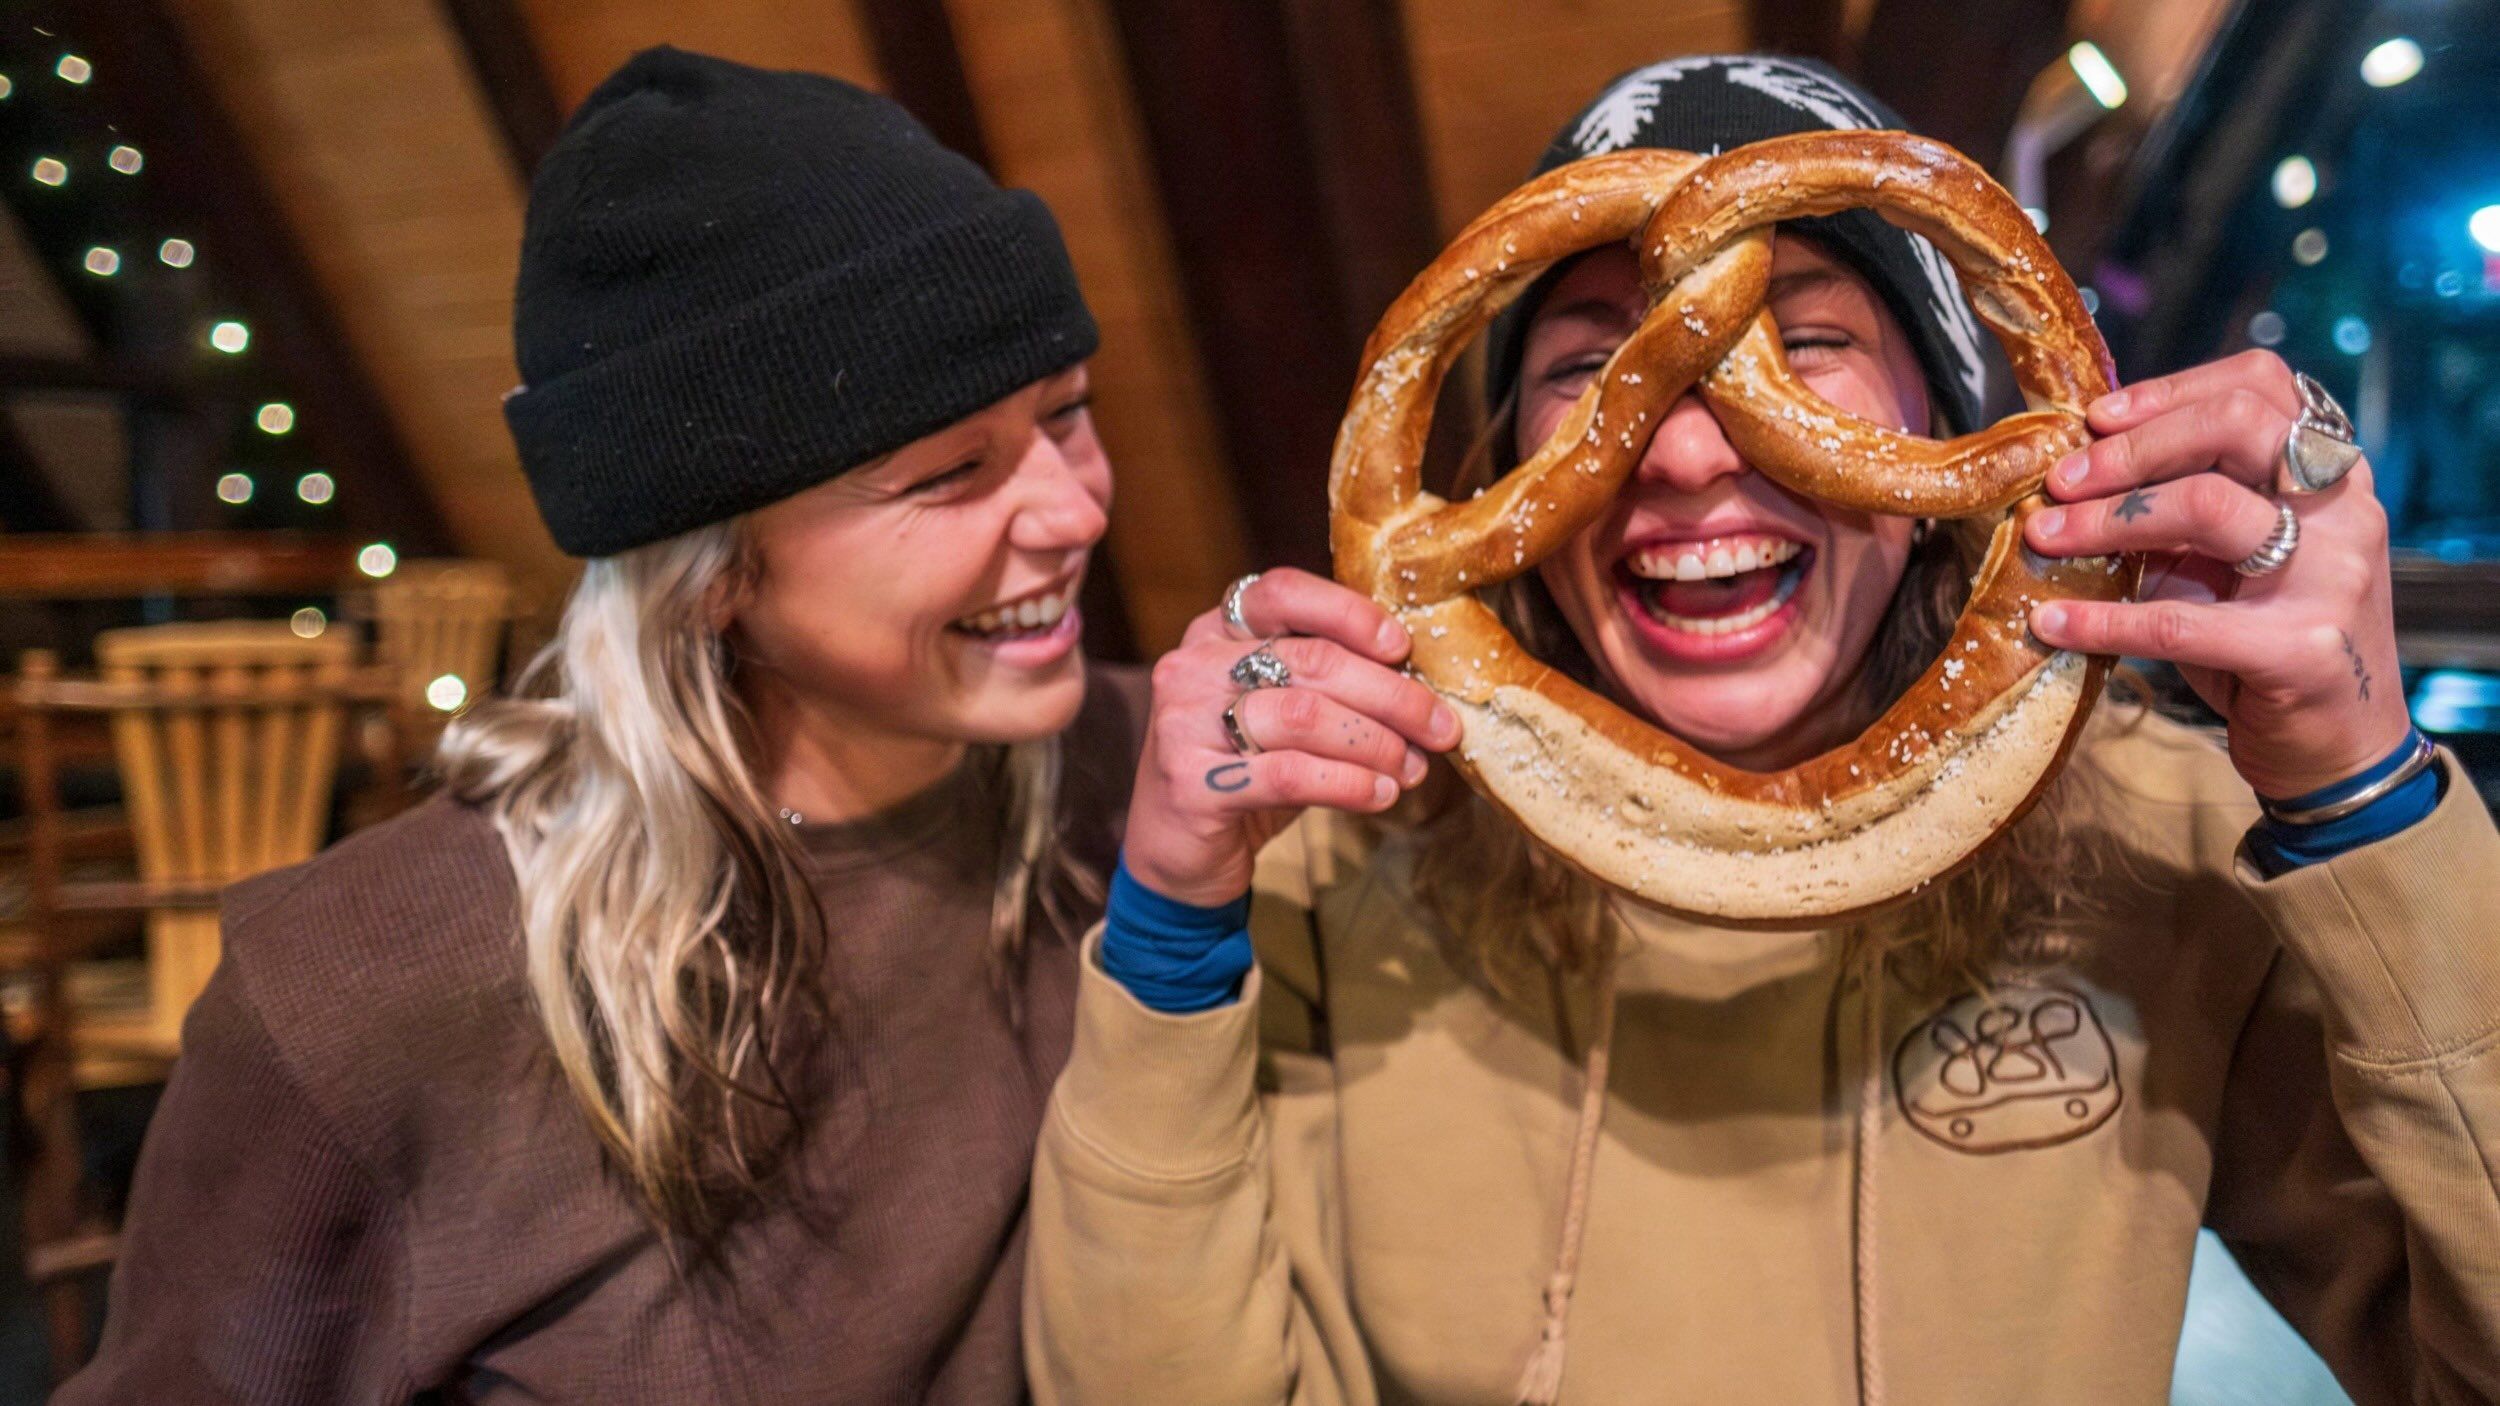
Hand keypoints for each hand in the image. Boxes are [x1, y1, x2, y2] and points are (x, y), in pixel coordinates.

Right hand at [1122, 568, 1460, 906]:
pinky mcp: (1192, 784)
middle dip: (1392, 695)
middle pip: (1311, 660)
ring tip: (1412, 768)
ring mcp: (1185, 723)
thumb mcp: (1282, 713)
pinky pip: (1291, 774)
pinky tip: (1380, 795)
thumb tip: (1421, 687)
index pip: (1283, 593)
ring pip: (1305, 716)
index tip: (1401, 646)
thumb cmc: (1244, 771)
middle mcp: (1193, 666)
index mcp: (1215, 632)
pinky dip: (1350, 784)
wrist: (1177, 853)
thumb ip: (1329, 685)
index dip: (1349, 613)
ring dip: (1376, 743)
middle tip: (1442, 727)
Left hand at [2024, 350, 2411, 798]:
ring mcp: (2333, 576)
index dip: (2172, 391)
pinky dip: (2102, 620)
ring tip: (2045, 537)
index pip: (2262, 385)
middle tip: (2061, 481)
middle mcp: (2344, 511)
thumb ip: (2181, 509)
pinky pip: (2180, 623)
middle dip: (2132, 449)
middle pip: (2237, 428)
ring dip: (2107, 519)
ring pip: (2209, 508)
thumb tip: (2077, 472)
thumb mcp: (2232, 561)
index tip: (2097, 418)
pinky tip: (2051, 622)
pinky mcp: (2301, 649)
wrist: (2341, 746)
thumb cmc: (2270, 639)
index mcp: (2331, 474)